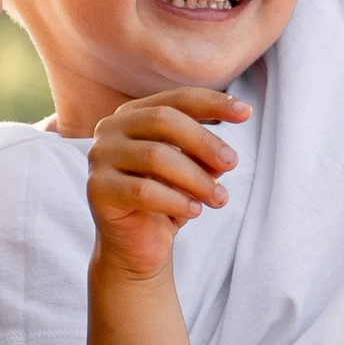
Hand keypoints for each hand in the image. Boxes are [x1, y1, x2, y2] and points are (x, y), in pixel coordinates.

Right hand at [87, 88, 248, 281]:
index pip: (176, 99)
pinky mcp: (97, 189)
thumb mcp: (192, 170)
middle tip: (232, 163)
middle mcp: (111, 128)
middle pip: (163, 120)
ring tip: (219, 198)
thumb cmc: (166, 200)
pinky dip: (175, 200)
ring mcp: (100, 157)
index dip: (212, 103)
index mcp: (134, 114)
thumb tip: (224, 154)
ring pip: (155, 156)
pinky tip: (195, 211)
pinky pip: (142, 191)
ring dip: (195, 177)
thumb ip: (204, 154)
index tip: (246, 112)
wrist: (137, 245)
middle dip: (204, 141)